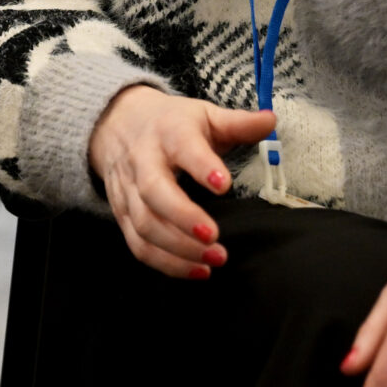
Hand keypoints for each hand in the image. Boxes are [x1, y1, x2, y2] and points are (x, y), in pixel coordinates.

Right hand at [86, 85, 276, 277]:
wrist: (115, 123)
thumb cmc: (170, 124)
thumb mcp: (203, 115)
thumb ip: (238, 123)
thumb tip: (272, 120)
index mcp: (168, 133)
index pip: (182, 146)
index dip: (202, 165)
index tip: (224, 184)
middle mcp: (143, 161)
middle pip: (153, 190)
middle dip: (182, 217)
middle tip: (214, 237)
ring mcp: (128, 189)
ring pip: (143, 223)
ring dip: (177, 247)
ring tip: (213, 260)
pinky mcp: (121, 213)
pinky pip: (137, 243)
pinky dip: (165, 263)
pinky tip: (196, 271)